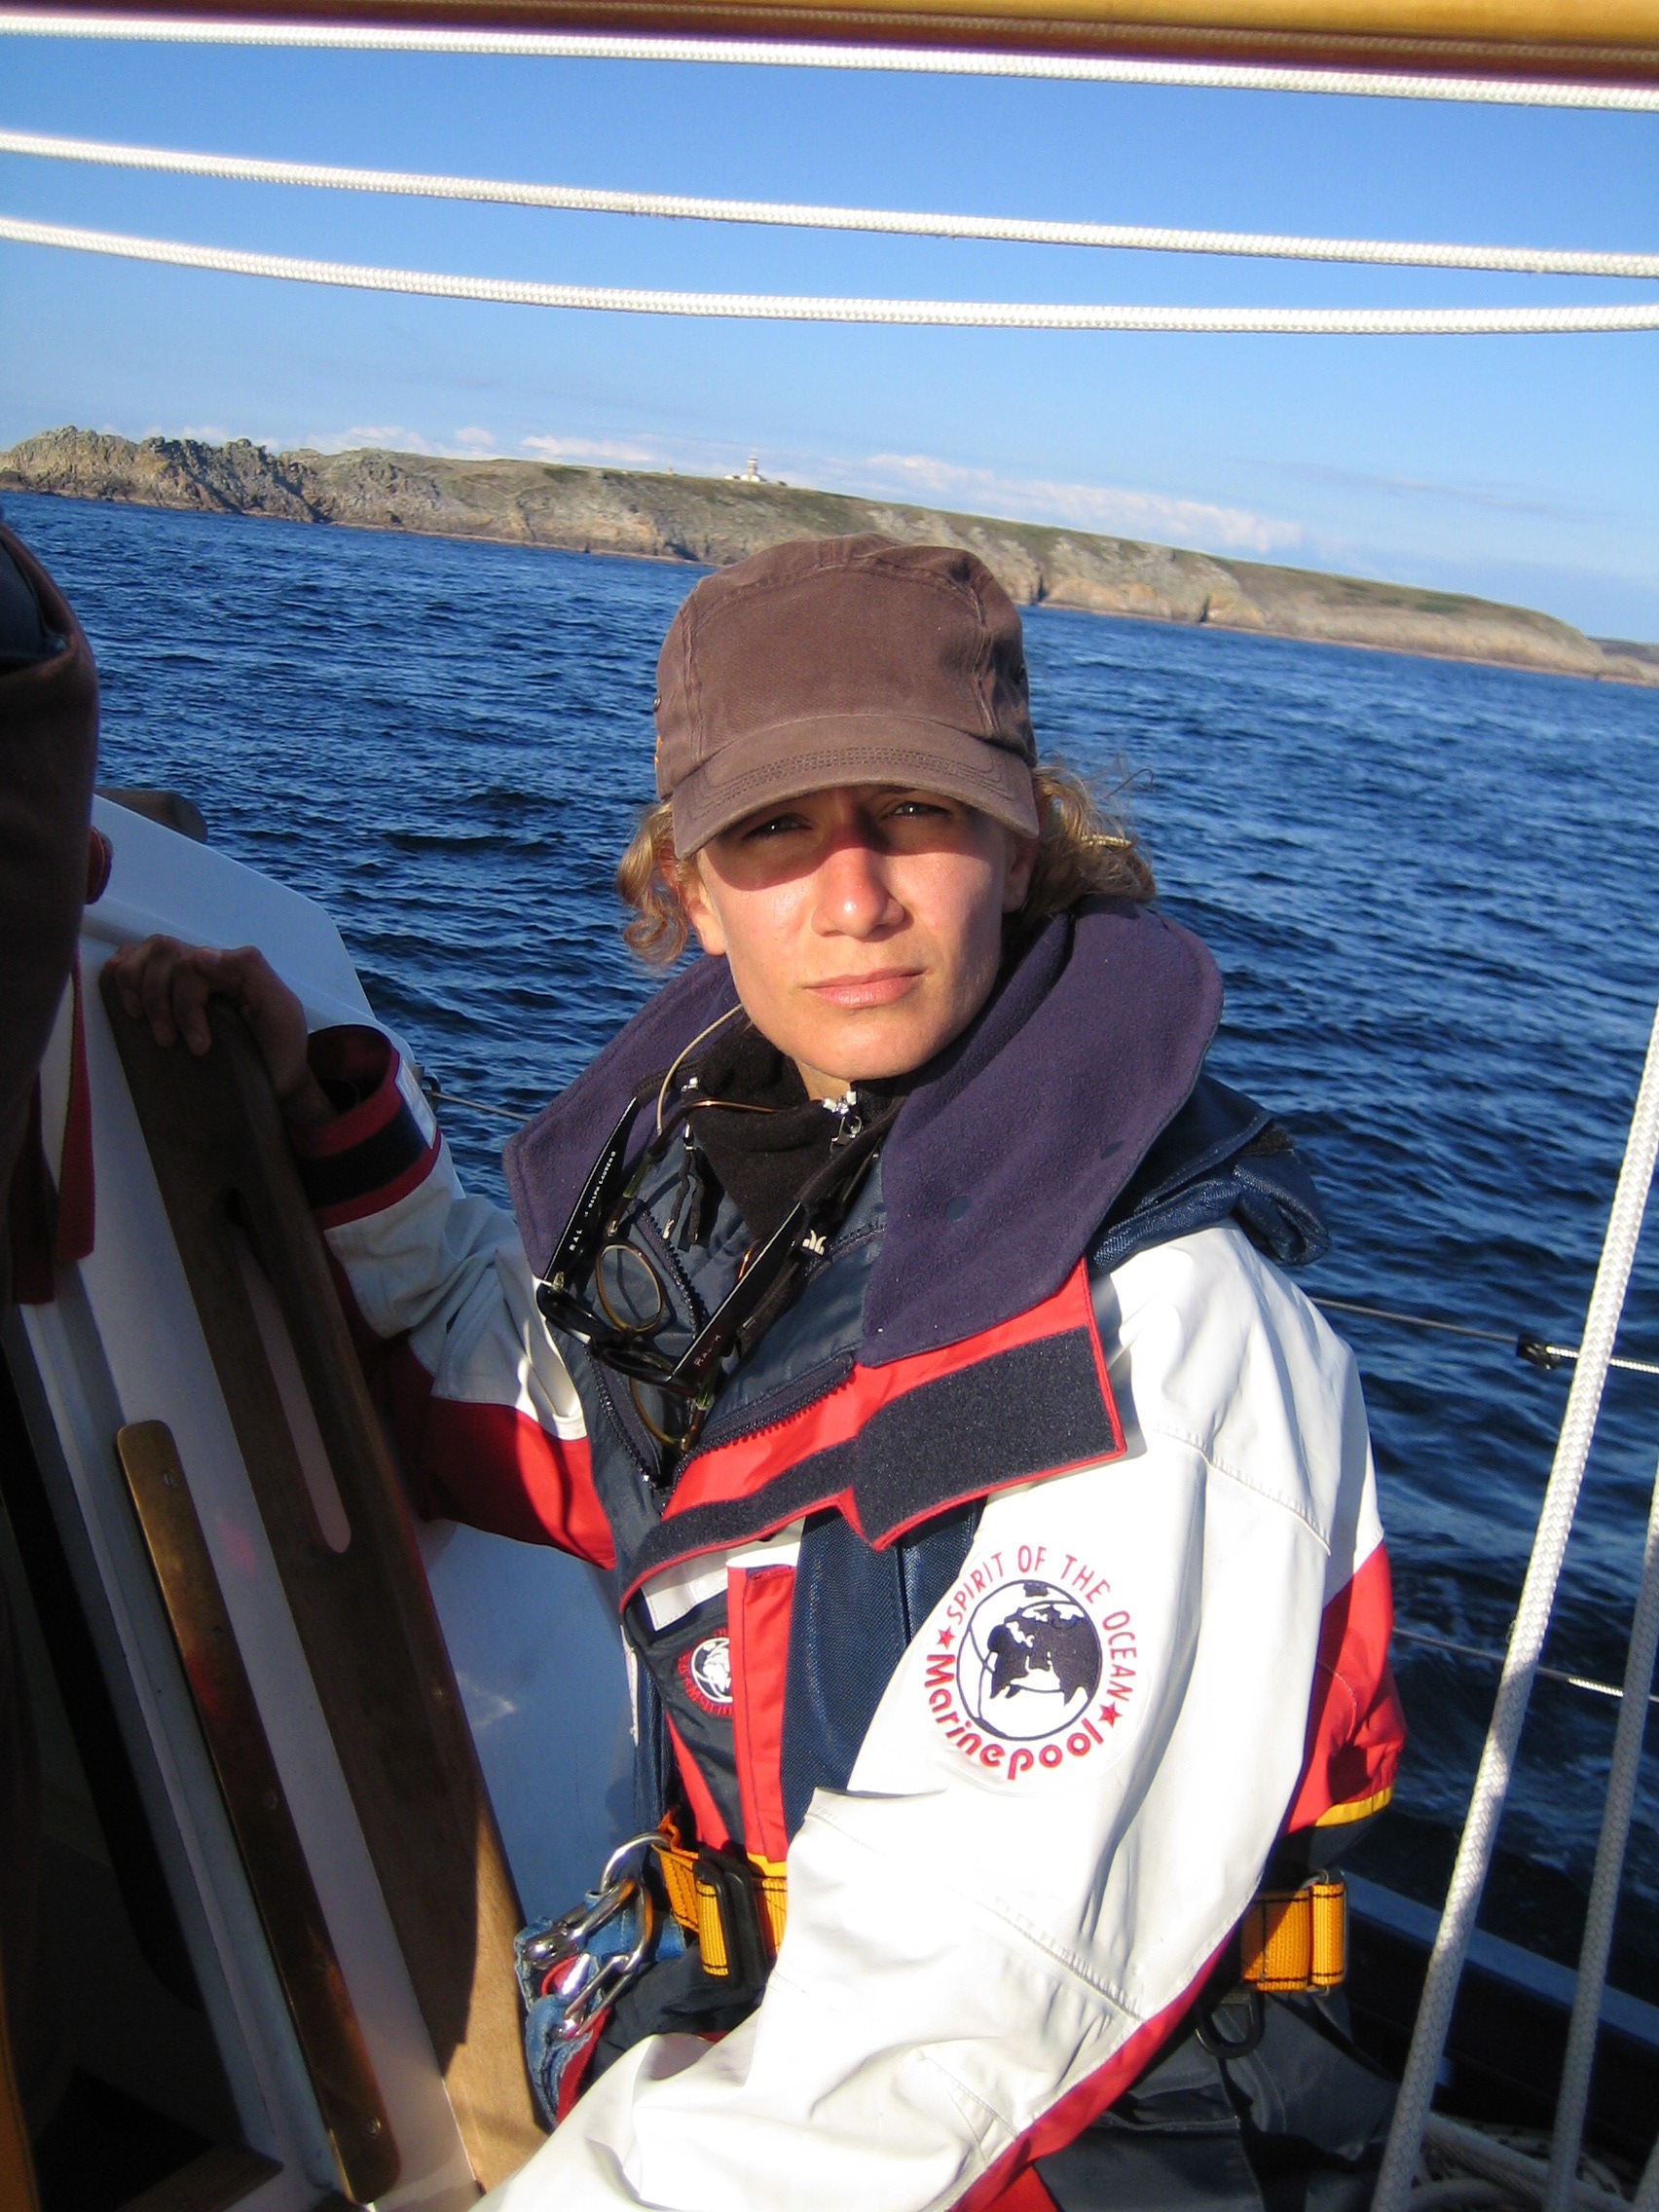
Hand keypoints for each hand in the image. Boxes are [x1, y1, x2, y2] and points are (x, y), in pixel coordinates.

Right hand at [104, 937, 335, 1127]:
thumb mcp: (280, 1011)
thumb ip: (251, 972)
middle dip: (158, 999)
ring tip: (143, 1023)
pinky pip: (133, 964)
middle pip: (165, 952)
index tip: (199, 1048)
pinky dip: (122, 974)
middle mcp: (206, 965)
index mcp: (233, 967)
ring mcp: (184, 976)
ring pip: (146, 954)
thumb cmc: (277, 1053)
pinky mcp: (165, 992)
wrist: (274, 1082)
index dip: (187, 1005)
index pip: (193, 962)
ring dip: (137, 988)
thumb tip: (201, 954)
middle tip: (167, 1041)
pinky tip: (127, 998)